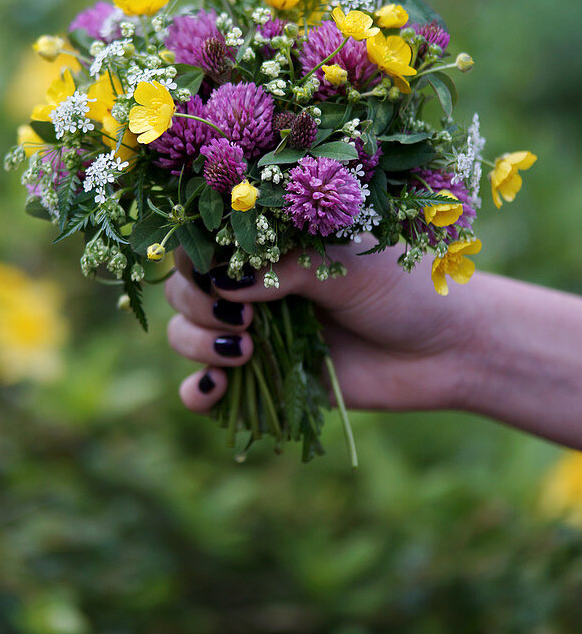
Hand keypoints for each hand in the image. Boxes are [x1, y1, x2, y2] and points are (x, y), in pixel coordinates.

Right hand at [165, 236, 478, 415]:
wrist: (448, 348)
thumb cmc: (403, 289)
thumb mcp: (343, 265)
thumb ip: (283, 270)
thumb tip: (221, 287)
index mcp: (270, 244)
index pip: (203, 242)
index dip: (197, 258)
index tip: (218, 275)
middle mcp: (254, 286)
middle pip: (185, 290)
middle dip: (199, 306)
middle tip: (245, 321)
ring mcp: (256, 334)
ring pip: (187, 336)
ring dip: (199, 344)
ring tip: (247, 352)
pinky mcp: (267, 381)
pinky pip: (210, 388)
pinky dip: (199, 391)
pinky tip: (213, 391)